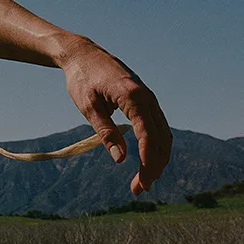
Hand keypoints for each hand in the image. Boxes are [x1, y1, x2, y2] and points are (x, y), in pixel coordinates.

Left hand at [60, 37, 171, 195]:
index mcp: (132, 96)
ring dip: (157, 159)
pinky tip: (147, 161)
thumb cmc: (81, 78)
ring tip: (143, 181)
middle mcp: (146, 96)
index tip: (142, 181)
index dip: (147, 160)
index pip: (148, 134)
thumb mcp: (88, 106)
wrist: (82, 54)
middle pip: (160, 138)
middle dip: (153, 166)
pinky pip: (158, 126)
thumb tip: (120, 160)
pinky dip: (156, 145)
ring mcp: (148, 97)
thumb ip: (105, 131)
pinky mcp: (145, 99)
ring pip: (163, 134)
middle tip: (139, 189)